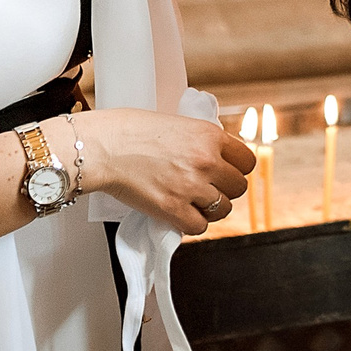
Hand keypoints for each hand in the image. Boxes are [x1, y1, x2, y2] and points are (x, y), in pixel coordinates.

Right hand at [72, 109, 255, 234]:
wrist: (103, 146)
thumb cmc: (130, 131)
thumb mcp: (178, 124)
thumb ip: (201, 141)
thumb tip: (216, 157)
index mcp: (210, 136)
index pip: (247, 161)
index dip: (237, 170)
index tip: (226, 173)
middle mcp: (206, 161)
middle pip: (239, 188)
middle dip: (224, 190)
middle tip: (206, 189)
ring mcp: (191, 186)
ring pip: (223, 210)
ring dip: (210, 209)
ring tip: (192, 202)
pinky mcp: (172, 208)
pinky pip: (199, 226)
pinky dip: (191, 223)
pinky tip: (180, 213)